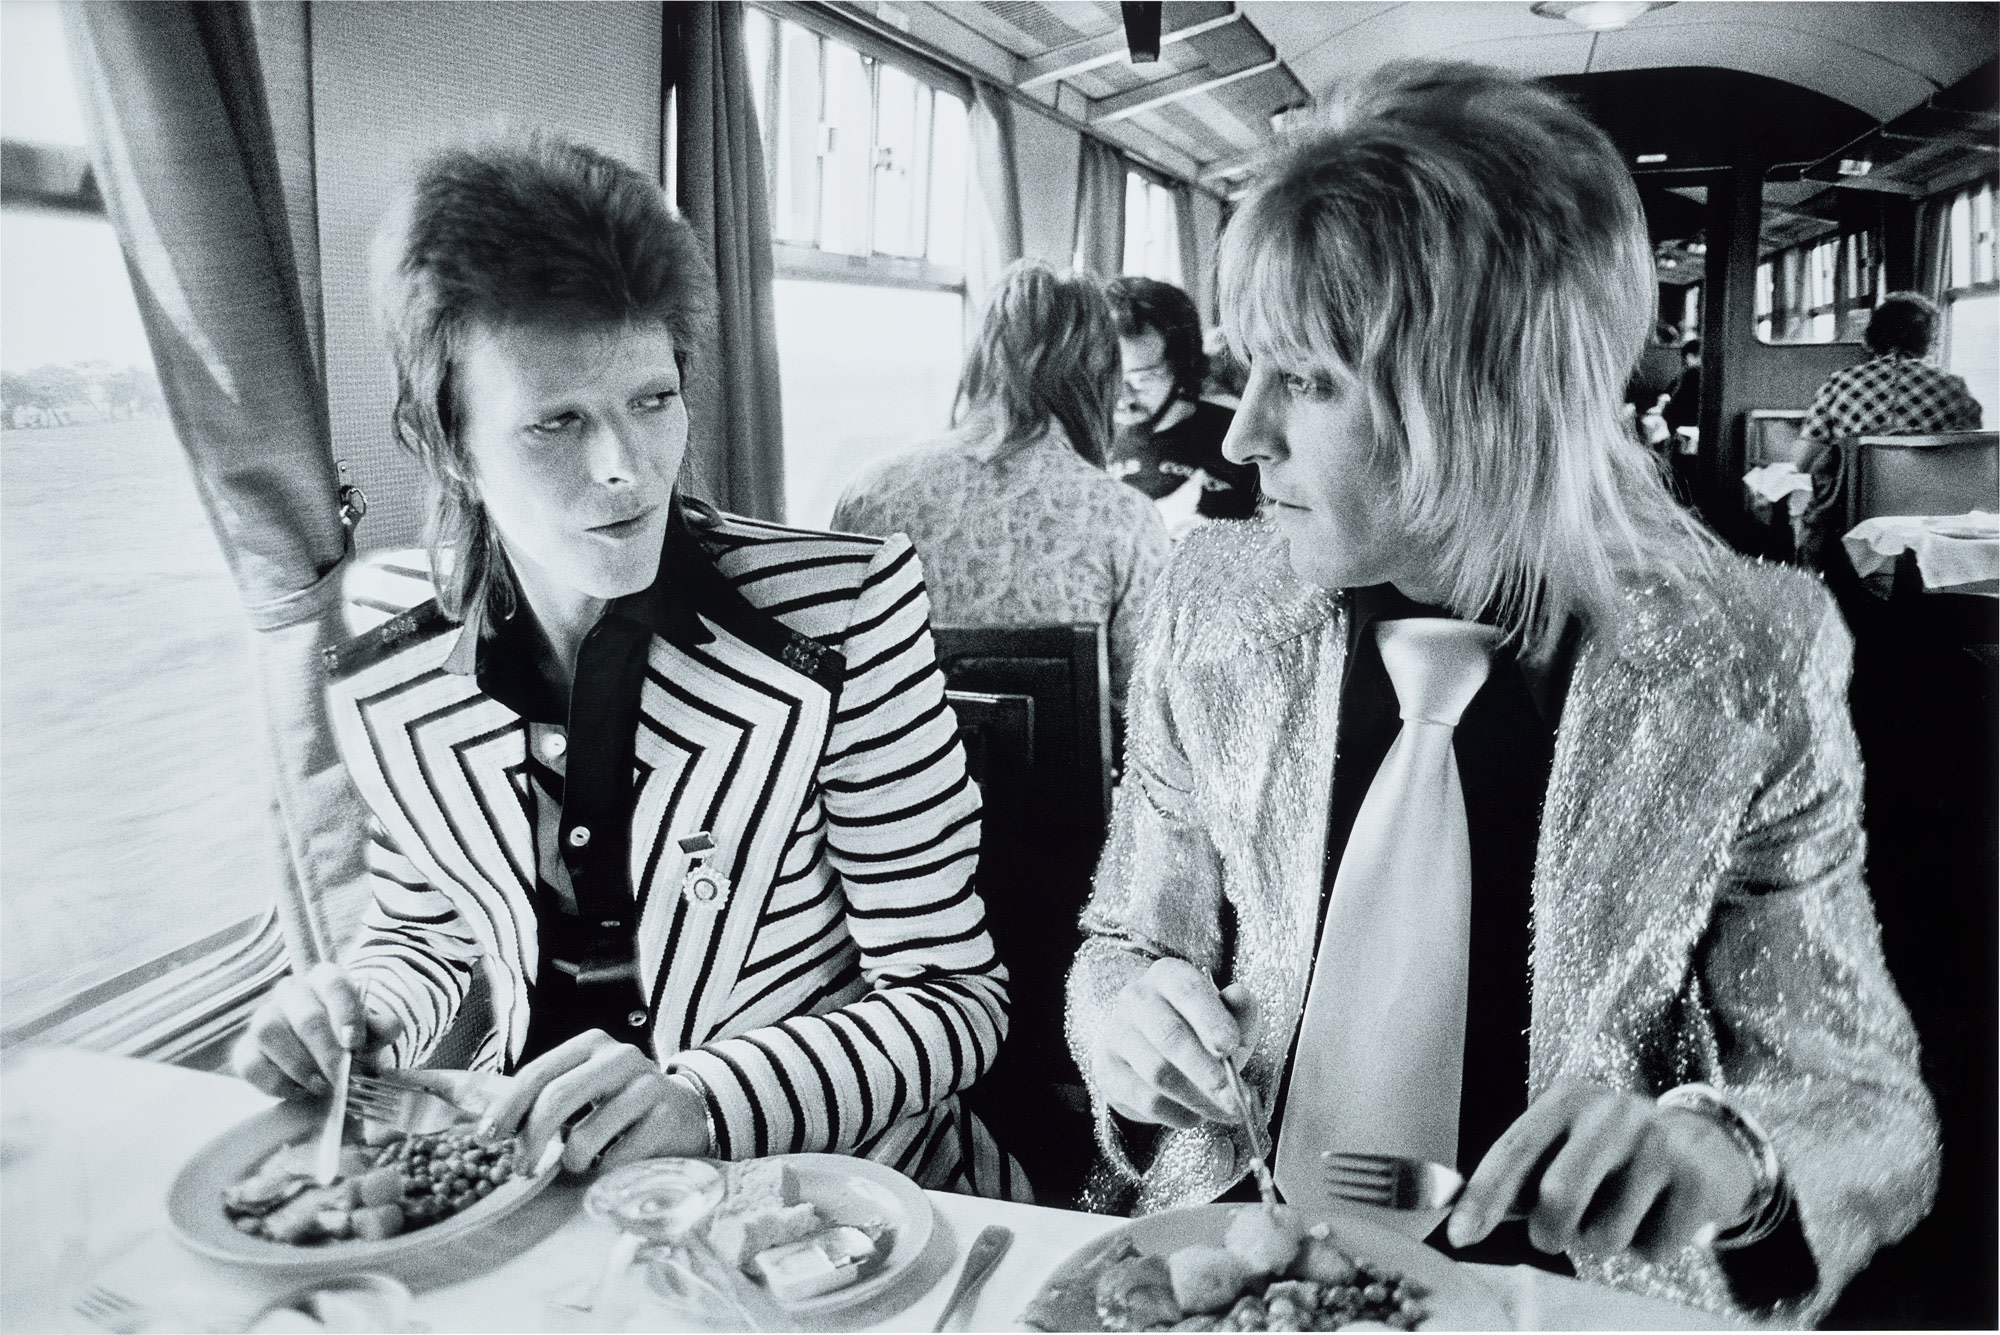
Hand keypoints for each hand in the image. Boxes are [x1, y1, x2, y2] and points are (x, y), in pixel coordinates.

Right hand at [231, 962, 401, 1098]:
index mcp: (325, 979)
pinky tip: (297, 1091)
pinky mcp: (246, 1049)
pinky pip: (250, 1063)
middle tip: (340, 1077)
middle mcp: (291, 992)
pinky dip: (275, 1082)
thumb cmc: (350, 1038)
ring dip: (298, 1065)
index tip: (355, 1043)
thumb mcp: (372, 1032)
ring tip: (320, 1085)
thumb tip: (390, 1026)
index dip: (346, 1012)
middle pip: (305, 1016)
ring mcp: (264, 1018)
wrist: (326, 1060)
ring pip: (269, 1032)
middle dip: (326, 1051)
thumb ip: (382, 1027)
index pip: (334, 983)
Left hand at [477, 1030, 707, 1174]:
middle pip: (558, 1098)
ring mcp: (647, 1085)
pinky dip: (606, 1170)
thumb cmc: (616, 1105)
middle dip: (531, 1141)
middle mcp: (619, 1057)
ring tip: (581, 1162)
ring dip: (573, 1161)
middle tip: (522, 1170)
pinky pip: (617, 1158)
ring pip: (586, 1135)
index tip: (488, 1138)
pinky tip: (615, 1160)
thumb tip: (450, 1093)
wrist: (686, 1114)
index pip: (536, 1073)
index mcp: (590, 1044)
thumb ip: (530, 1094)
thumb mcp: (578, 1087)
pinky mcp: (667, 1117)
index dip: (507, 1108)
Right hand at [1092, 957, 1254, 1128]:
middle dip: (1207, 1071)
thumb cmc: (1198, 1030)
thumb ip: (1239, 1010)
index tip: (1231, 1047)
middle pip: (1170, 1036)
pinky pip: (1145, 1099)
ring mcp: (1117, 1033)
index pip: (1187, 991)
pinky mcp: (1107, 1070)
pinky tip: (1195, 1115)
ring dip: (1197, 1098)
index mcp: (1168, 976)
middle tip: (1236, 1098)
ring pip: (1158, 1072)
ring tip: (1225, 1112)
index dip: (1210, 1019)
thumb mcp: (1226, 1016)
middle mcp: (1136, 998)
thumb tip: (1240, 997)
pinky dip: (1176, 1113)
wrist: (1153, 1049)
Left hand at [1447, 1080, 1758, 1261]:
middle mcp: (1612, 1112)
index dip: (1483, 1197)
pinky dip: (1647, 1249)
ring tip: (1620, 1215)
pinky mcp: (1696, 1179)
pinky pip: (1652, 1248)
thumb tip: (1462, 1214)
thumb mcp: (1569, 1144)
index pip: (1515, 1150)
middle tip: (1556, 1235)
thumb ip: (1522, 1175)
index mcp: (1568, 1100)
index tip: (1459, 1236)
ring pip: (1606, 1235)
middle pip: (1558, 1196)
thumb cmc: (1617, 1154)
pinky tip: (1658, 1216)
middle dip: (1550, 1233)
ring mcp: (1658, 1143)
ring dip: (1603, 1244)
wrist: (1709, 1146)